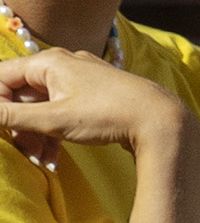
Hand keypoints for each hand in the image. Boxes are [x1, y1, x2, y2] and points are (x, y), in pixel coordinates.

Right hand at [0, 45, 189, 170]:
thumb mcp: (53, 119)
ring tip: (39, 159)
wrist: (160, 120)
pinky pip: (59, 112)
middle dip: (16, 126)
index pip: (1, 77)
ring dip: (34, 135)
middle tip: (22, 150)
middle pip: (20, 95)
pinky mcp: (91, 96)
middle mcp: (62, 65)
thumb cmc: (107, 114)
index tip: (0, 130)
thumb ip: (11, 117)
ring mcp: (78, 80)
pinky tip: (51, 159)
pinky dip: (52, 133)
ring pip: (40, 107)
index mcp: (49, 63)